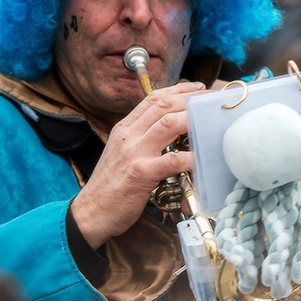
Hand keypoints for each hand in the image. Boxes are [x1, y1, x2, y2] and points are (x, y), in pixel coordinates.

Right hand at [71, 81, 204, 247]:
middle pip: (162, 106)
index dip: (176, 90)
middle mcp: (128, 136)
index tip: (195, 89)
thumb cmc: (109, 187)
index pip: (151, 99)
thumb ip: (140, 139)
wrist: (91, 211)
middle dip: (189, 99)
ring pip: (168, 124)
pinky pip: (172, 160)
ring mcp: (134, 153)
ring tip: (210, 119)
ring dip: (192, 119)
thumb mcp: (120, 153)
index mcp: (124, 129)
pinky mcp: (142, 174)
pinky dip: (190, 157)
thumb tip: (167, 133)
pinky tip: (203, 157)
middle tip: (208, 100)